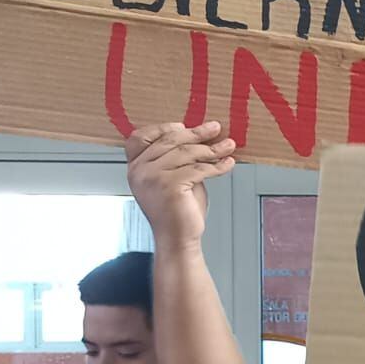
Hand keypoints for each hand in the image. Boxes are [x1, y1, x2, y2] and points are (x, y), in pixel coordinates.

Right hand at [125, 120, 236, 249]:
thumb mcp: (174, 177)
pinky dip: (217, 166)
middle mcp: (139, 170)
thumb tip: (199, 135)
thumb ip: (178, 158)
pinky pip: (199, 169)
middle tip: (215, 128)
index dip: (163, 128)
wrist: (178, 238)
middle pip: (170, 141)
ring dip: (212, 148)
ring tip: (229, 145)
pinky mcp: (169, 185)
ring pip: (187, 153)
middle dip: (196, 133)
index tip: (185, 125)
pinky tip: (228, 164)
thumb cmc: (178, 209)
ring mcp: (152, 177)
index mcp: (135, 166)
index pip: (140, 136)